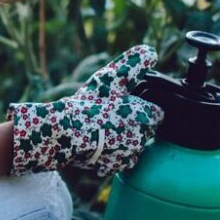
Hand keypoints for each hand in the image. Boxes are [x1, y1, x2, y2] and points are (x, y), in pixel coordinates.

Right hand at [7, 46, 162, 176]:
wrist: (62, 132)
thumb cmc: (88, 102)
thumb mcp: (111, 77)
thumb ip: (134, 64)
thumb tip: (152, 52)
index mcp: (145, 116)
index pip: (157, 113)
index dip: (142, 106)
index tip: (127, 103)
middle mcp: (141, 139)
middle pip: (146, 129)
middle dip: (134, 122)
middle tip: (112, 113)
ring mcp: (128, 156)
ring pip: (133, 144)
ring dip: (123, 137)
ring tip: (102, 127)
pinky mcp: (114, 168)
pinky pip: (119, 159)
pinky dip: (112, 152)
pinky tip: (98, 141)